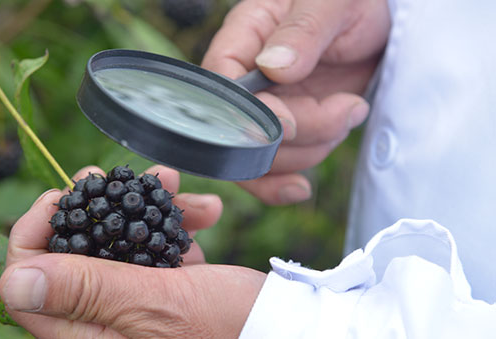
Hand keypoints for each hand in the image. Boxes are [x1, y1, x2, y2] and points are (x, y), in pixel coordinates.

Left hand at [0, 165, 265, 337]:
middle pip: (69, 249)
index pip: (25, 285)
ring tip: (176, 183)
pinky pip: (149, 241)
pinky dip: (173, 219)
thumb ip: (87, 291)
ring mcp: (132, 298)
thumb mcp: (158, 303)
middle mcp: (102, 319)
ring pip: (113, 236)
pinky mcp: (159, 282)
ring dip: (144, 203)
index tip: (63, 197)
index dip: (33, 233)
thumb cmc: (227, 325)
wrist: (280, 326)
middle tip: (113, 176)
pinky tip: (206, 212)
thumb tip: (15, 280)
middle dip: (95, 203)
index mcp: (89, 334)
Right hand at [202, 0, 390, 203]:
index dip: (246, 115)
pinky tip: (300, 187)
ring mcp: (266, 109)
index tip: (288, 120)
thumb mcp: (331, 3)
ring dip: (314, 148)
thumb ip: (302, 31)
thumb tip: (273, 67)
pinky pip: (276, 167)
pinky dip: (289, 178)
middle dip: (298, 134)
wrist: (381, 24)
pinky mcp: (288, 130)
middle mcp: (246, 80)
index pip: (219, 86)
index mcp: (243, 39)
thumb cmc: (350, 1)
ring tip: (351, 109)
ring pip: (265, 156)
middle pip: (243, 132)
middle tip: (346, 107)